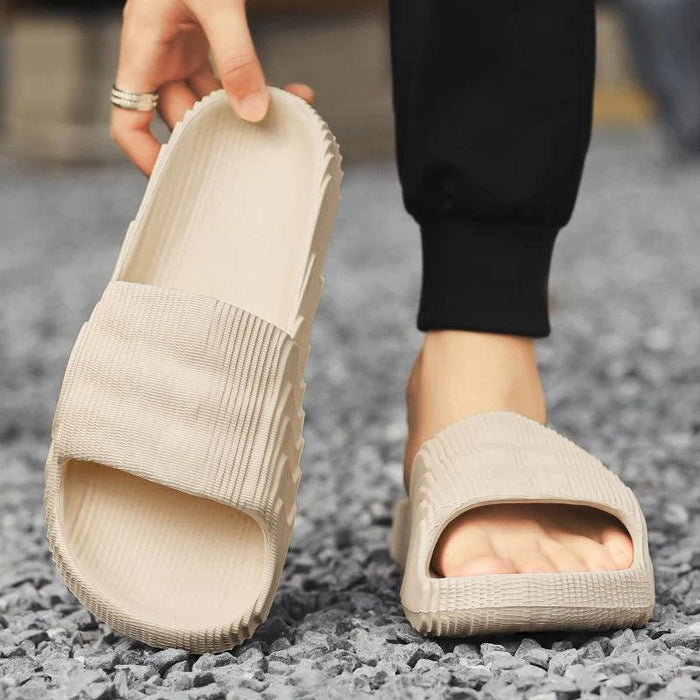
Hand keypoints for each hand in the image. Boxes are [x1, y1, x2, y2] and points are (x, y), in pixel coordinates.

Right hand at [112, 0, 313, 174]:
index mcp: (141, 50)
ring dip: (246, 113)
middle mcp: (158, 57)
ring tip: (284, 119)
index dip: (146, 158)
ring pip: (209, 103)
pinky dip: (257, 88)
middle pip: (180, 119)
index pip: (127, 122)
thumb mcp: (215, 3)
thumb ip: (236, 56)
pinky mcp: (205, 43)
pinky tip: (291, 92)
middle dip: (217, 135)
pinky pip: (229, 79)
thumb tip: (254, 113)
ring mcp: (182, 51)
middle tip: (252, 153)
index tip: (178, 179)